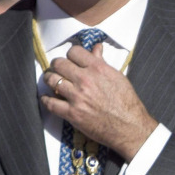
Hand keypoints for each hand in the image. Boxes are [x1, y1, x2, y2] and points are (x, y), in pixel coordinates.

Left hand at [41, 43, 157, 161]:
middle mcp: (85, 80)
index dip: (71, 54)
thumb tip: (96, 48)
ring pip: (51, 80)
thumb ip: (102, 62)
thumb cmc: (126, 101)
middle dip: (57, 65)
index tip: (71, 59)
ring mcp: (77, 97)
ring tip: (51, 81)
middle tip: (58, 69)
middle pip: (59, 64)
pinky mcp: (72, 113)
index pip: (74, 51)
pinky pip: (50, 103)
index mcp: (98, 69)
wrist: (129, 126)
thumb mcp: (117, 77)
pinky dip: (46, 99)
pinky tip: (47, 97)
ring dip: (49, 79)